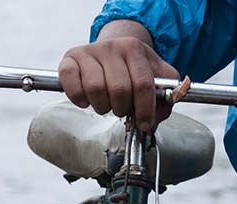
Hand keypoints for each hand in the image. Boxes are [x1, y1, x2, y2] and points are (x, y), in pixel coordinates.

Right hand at [58, 21, 178, 130]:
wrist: (112, 51)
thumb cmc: (135, 69)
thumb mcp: (158, 78)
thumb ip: (166, 98)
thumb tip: (157, 116)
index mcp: (134, 48)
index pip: (142, 84)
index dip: (145, 110)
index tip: (144, 124)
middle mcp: (111, 46)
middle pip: (119, 90)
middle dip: (123, 109)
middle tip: (122, 109)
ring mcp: (89, 51)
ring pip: (95, 89)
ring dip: (103, 107)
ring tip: (107, 103)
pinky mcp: (70, 59)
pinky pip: (72, 84)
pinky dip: (79, 98)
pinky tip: (87, 100)